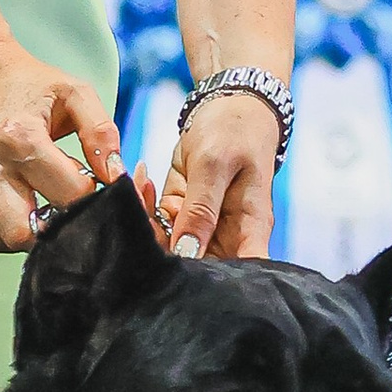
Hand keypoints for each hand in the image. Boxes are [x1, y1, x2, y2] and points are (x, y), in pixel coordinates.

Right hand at [0, 50, 120, 252]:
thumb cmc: (29, 86)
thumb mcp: (76, 94)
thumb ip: (101, 133)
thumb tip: (115, 173)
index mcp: (21, 139)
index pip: (68, 196)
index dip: (89, 198)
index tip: (90, 186)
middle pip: (26, 232)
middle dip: (54, 229)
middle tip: (65, 208)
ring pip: (1, 241)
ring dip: (28, 237)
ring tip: (42, 212)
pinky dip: (4, 235)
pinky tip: (20, 212)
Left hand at [157, 87, 282, 260]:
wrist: (228, 106)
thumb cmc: (234, 131)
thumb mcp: (215, 165)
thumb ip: (201, 209)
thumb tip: (189, 251)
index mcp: (249, 230)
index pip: (242, 274)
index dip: (216, 286)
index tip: (182, 274)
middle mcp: (227, 236)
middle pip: (195, 266)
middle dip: (164, 247)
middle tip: (152, 212)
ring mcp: (202, 227)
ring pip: (169, 247)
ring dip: (147, 221)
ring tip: (144, 184)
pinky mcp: (180, 214)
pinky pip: (157, 224)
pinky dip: (144, 205)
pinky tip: (142, 179)